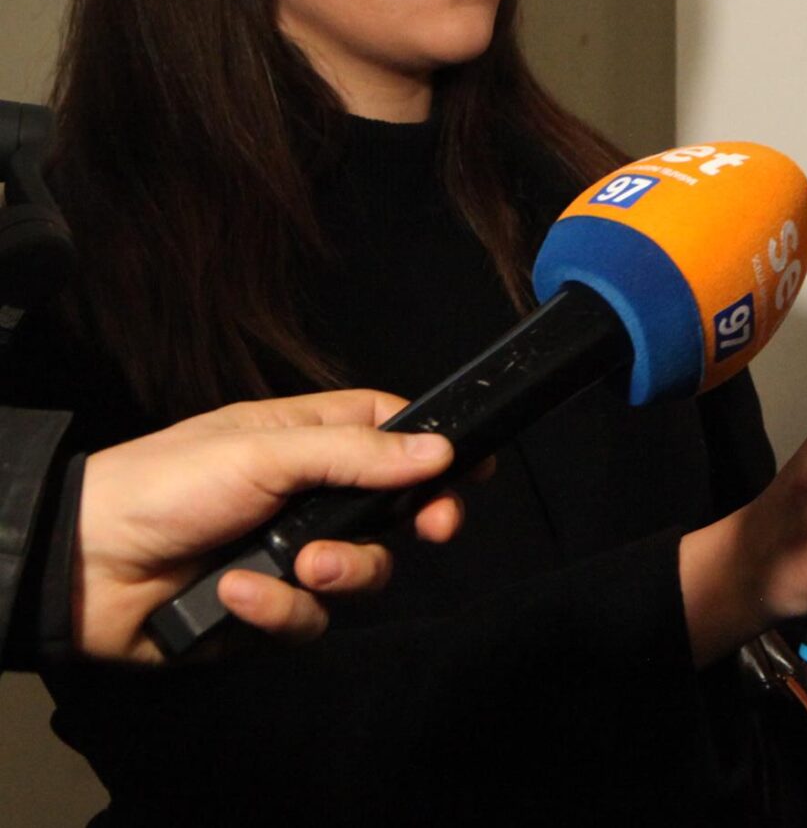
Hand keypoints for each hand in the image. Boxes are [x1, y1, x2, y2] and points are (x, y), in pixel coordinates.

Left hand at [77, 390, 462, 662]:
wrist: (83, 567)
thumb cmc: (166, 486)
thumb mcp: (265, 451)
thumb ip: (357, 454)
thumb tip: (442, 451)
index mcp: (307, 439)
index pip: (394, 433)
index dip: (437, 449)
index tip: (475, 470)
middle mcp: (307, 495)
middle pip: (397, 507)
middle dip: (417, 519)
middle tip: (434, 527)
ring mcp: (289, 554)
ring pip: (363, 570)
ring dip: (340, 570)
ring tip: (299, 567)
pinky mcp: (267, 610)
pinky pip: (307, 619)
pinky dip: (277, 609)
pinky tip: (237, 594)